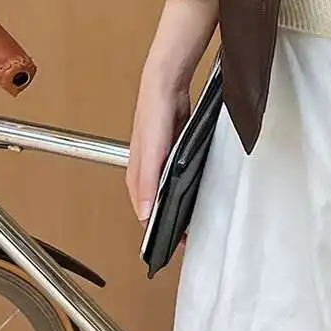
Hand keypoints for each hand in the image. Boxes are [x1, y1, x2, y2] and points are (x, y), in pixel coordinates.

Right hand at [126, 74, 189, 224]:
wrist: (166, 82)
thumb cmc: (153, 111)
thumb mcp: (152, 151)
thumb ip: (148, 181)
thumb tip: (144, 212)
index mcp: (136, 173)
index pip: (143, 211)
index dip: (153, 230)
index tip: (167, 248)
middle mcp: (146, 169)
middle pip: (153, 204)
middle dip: (166, 222)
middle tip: (183, 239)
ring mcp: (160, 159)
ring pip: (166, 190)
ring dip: (176, 205)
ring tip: (190, 221)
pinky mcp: (173, 150)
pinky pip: (177, 175)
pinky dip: (183, 187)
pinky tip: (194, 191)